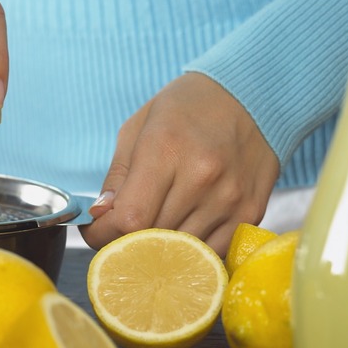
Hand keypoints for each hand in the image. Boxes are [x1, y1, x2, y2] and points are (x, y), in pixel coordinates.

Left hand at [79, 73, 279, 255]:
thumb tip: (101, 217)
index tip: (96, 232)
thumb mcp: (138, 129)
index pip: (129, 219)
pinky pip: (212, 253)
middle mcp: (202, 177)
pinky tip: (182, 235)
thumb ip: (117, 178)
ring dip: (159, 251)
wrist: (251, 94)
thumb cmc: (185, 109)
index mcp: (166, 150)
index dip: (104, 234)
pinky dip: (191, 252)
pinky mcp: (251, 212)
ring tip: (150, 233)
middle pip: (153, 240)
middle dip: (126, 243)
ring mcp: (230, 198)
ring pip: (182, 252)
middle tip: (118, 234)